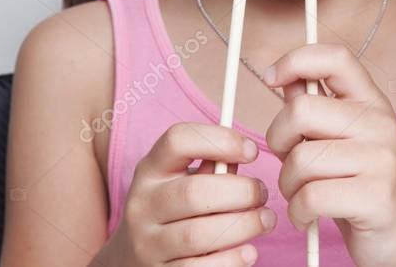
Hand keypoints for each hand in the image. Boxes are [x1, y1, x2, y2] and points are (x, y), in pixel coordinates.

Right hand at [100, 122, 275, 266]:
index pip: (177, 140)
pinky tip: (248, 252)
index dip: (220, 140)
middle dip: (241, 192)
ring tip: (265, 221)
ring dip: (243, 226)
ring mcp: (147, 243)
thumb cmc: (172, 210)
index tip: (251, 151)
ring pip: (198, 234)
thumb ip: (211, 167)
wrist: (130, 258)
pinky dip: (231, 261)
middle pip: (194, 192)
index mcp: (150, 170)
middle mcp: (143, 205)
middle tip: (262, 194)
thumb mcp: (181, 180)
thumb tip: (244, 153)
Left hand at [264, 44, 395, 266]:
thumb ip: (314, 108)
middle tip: (290, 163)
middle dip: (278, 141)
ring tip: (301, 195)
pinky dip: (297, 212)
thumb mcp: (342, 138)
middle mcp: (380, 123)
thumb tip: (283, 78)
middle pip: (300, 111)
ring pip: (301, 159)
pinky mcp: (376, 196)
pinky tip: (307, 216)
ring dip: (287, 185)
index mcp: (371, 101)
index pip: (336, 58)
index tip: (271, 78)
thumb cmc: (362, 183)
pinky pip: (311, 197)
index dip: (296, 60)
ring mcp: (382, 159)